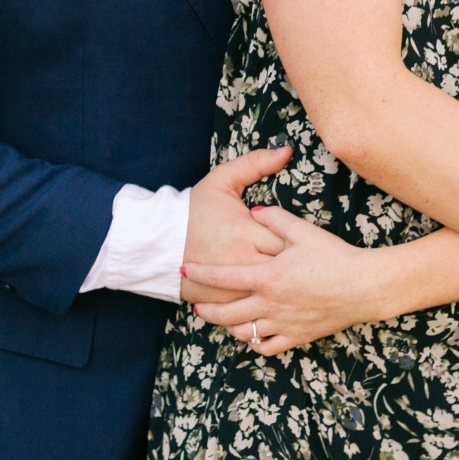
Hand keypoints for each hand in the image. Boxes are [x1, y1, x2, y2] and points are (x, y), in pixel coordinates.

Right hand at [178, 147, 291, 304]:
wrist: (157, 240)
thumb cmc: (193, 209)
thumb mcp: (222, 180)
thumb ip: (255, 163)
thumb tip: (287, 150)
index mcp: (245, 231)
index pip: (288, 238)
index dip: (297, 239)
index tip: (299, 238)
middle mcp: (240, 262)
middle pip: (283, 268)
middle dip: (293, 266)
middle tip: (301, 262)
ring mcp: (229, 286)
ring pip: (268, 293)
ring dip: (280, 288)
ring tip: (290, 282)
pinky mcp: (219, 301)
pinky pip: (248, 308)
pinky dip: (259, 304)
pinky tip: (269, 298)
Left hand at [184, 206, 379, 354]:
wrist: (364, 287)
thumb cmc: (335, 257)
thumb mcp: (303, 231)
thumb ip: (274, 218)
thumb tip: (253, 211)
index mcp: (267, 277)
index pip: (221, 277)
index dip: (200, 273)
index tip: (186, 270)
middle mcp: (269, 304)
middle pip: (224, 313)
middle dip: (206, 309)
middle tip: (196, 304)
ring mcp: (282, 323)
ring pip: (242, 332)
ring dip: (227, 326)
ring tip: (222, 318)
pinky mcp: (297, 336)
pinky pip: (266, 346)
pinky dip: (254, 341)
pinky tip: (252, 333)